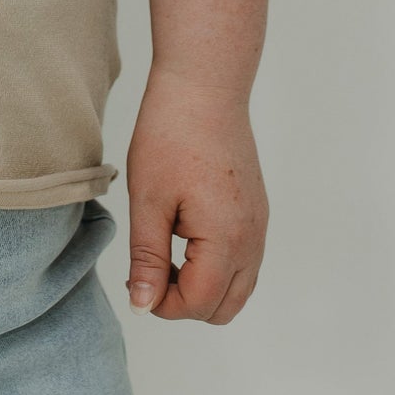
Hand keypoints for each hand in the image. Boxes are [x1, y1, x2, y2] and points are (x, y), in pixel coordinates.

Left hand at [124, 67, 268, 323]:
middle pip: (224, 308)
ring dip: (202, 287)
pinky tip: (184, 235)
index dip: (161, 304)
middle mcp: (253, 241)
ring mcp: (259, 226)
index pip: (199, 304)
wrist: (205, 86)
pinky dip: (216, 267)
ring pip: (238, 289)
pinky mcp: (257, 212)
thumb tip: (143, 306)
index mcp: (227, 241)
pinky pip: (244, 263)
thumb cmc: (171, 136)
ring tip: (164, 251)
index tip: (135, 280)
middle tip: (149, 269)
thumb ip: (148, 259)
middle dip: (184, 302)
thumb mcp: (148, 200)